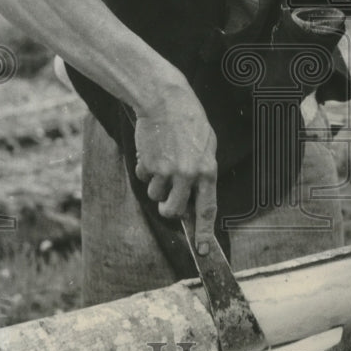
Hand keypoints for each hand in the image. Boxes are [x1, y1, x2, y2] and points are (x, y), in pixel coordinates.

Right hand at [133, 76, 217, 238]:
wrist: (164, 100)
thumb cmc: (190, 121)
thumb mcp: (207, 145)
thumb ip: (203, 172)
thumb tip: (196, 197)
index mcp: (207, 171)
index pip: (207, 209)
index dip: (204, 233)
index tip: (202, 250)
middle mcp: (187, 175)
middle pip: (173, 211)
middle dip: (167, 209)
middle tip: (166, 199)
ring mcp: (166, 171)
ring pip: (155, 195)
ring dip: (156, 184)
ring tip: (162, 159)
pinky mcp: (148, 164)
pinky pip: (143, 178)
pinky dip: (145, 168)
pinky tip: (153, 150)